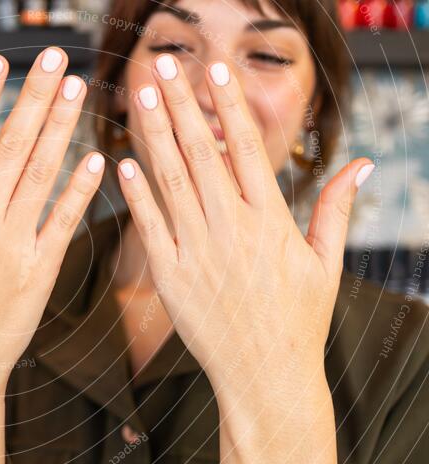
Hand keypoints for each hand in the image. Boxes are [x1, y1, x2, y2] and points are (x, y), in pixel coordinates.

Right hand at [0, 48, 104, 400]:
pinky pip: (63, 221)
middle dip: (34, 97)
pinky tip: (95, 157)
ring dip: (61, 127)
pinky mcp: (40, 272)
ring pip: (41, 175)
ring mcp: (10, 248)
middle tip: (53, 57)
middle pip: (9, 148)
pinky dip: (80, 188)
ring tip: (77, 88)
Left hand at [116, 55, 373, 395]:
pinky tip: (121, 162)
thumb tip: (363, 162)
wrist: (265, 377)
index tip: (214, 71)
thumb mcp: (326, 264)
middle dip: (182, 105)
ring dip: (154, 135)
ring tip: (142, 96)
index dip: (229, 106)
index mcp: (270, 222)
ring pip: (170, 181)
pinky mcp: (170, 277)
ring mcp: (197, 253)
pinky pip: (149, 227)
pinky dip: (134, 194)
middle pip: (202, 153)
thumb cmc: (298, 321)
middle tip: (165, 65)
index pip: (248, 148)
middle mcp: (231, 230)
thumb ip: (335, 209)